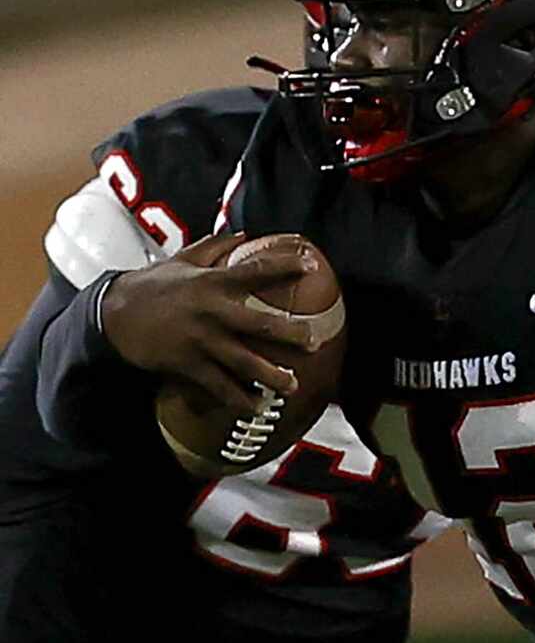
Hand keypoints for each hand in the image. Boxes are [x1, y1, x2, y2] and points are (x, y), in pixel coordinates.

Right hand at [100, 232, 320, 417]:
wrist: (112, 315)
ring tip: (292, 385)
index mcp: (212, 283)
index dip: (285, 266)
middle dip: (291, 335)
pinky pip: (221, 387)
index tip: (311, 264)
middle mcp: (211, 312)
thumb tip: (243, 234)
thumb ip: (213, 249)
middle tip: (314, 343)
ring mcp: (201, 340)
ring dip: (272, 377)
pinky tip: (257, 407)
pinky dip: (240, 399)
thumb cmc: (151, 287)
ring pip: (246, 363)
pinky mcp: (189, 364)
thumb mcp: (180, 262)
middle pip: (261, 325)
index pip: (255, 271)